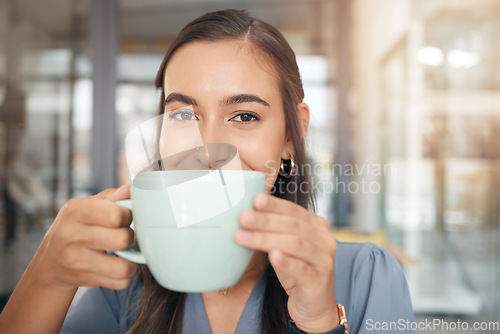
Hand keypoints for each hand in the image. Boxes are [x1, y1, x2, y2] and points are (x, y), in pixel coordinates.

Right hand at [33, 185, 136, 289]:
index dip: (127, 216)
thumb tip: (130, 189)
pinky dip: (124, 276)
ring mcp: (77, 260)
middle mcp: (72, 235)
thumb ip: (112, 197)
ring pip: (124, 266)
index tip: (122, 219)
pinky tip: (115, 266)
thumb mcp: (87, 207)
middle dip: (130, 237)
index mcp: (76, 210)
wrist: (51, 263)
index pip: (117, 214)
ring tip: (123, 254)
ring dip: (131, 261)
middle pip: (124, 239)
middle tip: (122, 236)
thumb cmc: (76, 228)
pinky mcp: (85, 280)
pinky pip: (121, 282)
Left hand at [235, 193, 338, 332]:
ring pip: (295, 244)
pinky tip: (271, 256)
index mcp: (317, 226)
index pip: (294, 211)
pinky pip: (302, 269)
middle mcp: (324, 240)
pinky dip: (286, 261)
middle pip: (293, 225)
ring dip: (266, 239)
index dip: (274, 205)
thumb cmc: (296, 270)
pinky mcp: (319, 281)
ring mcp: (324, 261)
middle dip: (266, 220)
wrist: (315, 306)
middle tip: (242, 217)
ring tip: (242, 236)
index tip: (254, 200)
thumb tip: (245, 212)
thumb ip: (274, 230)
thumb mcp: (286, 246)